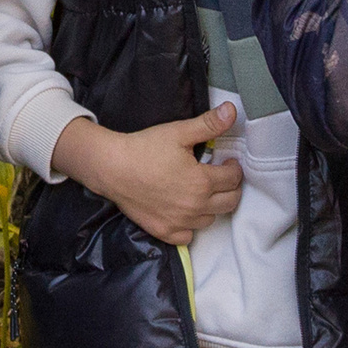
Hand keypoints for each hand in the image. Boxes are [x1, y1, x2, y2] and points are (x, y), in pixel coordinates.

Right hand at [52, 105, 244, 245]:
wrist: (112, 168)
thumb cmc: (145, 148)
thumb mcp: (179, 132)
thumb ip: (209, 124)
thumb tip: (232, 111)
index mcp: (202, 181)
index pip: (233, 179)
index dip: (235, 168)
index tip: (228, 162)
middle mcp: (195, 206)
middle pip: (230, 202)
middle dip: (231, 188)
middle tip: (222, 176)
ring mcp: (180, 222)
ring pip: (211, 219)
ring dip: (213, 206)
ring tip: (203, 191)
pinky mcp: (164, 232)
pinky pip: (188, 236)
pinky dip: (191, 226)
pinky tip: (185, 212)